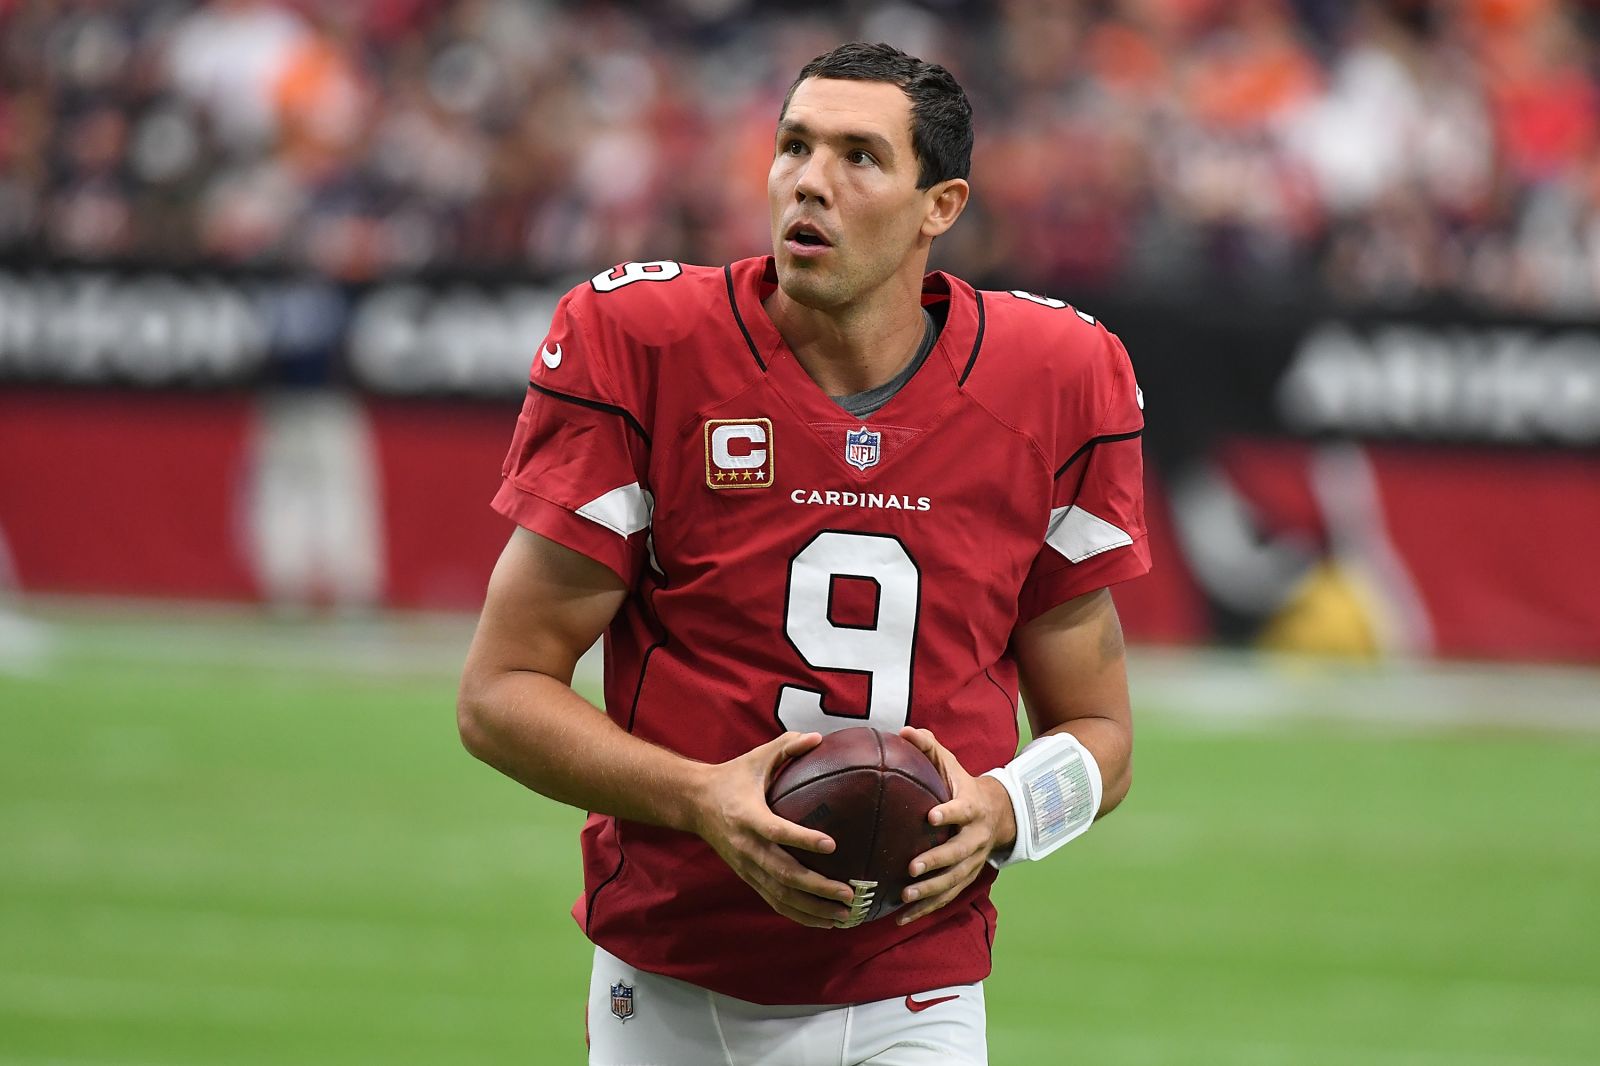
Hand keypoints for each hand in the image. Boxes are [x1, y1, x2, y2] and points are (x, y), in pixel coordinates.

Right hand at [689, 731, 856, 927]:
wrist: (694, 803)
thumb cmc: (733, 777)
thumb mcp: (756, 758)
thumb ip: (787, 747)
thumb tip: (819, 737)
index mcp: (748, 816)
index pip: (777, 831)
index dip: (803, 840)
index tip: (832, 844)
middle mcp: (747, 847)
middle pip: (783, 874)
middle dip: (818, 887)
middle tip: (849, 894)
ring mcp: (747, 867)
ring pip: (781, 895)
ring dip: (814, 909)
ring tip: (845, 915)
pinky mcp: (748, 878)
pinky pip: (776, 902)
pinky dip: (801, 915)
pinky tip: (826, 922)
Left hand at [895, 726, 1016, 925]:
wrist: (998, 813)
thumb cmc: (963, 785)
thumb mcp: (951, 764)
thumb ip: (928, 747)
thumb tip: (903, 730)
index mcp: (972, 808)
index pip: (962, 811)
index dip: (949, 813)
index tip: (930, 816)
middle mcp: (976, 838)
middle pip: (959, 853)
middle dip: (936, 862)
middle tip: (912, 867)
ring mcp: (973, 861)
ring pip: (954, 880)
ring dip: (930, 891)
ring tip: (905, 897)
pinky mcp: (966, 877)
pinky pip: (946, 897)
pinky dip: (925, 909)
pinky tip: (901, 918)